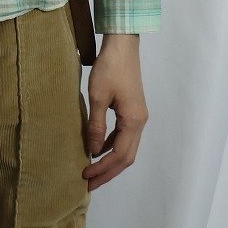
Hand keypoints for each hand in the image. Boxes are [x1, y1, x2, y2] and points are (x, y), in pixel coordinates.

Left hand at [83, 33, 147, 190]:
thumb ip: (96, 125)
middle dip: (108, 171)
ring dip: (111, 160)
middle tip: (90, 183)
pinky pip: (124, 135)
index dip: (103, 169)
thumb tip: (93, 151)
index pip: (120, 156)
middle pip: (127, 157)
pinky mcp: (133, 109)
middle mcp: (140, 122)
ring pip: (127, 147)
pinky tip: (99, 147)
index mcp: (133, 121)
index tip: (86, 176)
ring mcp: (139, 116)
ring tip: (93, 169)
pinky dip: (112, 145)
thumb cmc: (110, 67)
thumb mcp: (98, 96)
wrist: (122, 45)